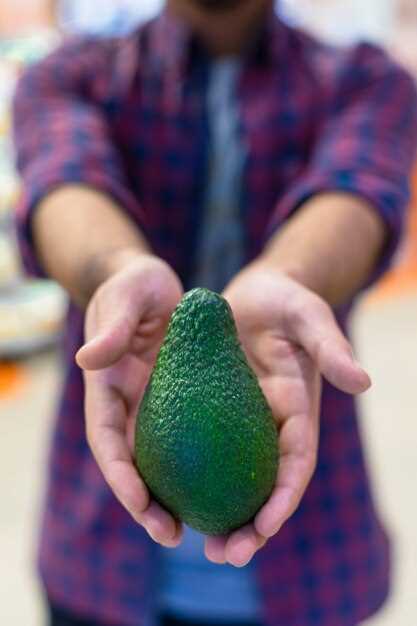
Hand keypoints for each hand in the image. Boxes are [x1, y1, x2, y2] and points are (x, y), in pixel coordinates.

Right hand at [76, 253, 183, 546]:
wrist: (155, 284)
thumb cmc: (135, 285)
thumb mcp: (126, 296)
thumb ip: (114, 326)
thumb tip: (89, 360)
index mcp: (107, 387)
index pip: (107, 439)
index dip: (119, 475)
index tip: (139, 502)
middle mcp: (128, 406)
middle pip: (133, 464)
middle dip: (146, 505)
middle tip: (170, 535)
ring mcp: (155, 407)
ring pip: (163, 462)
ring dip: (176, 499)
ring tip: (202, 530)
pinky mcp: (181, 402)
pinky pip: (192, 441)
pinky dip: (203, 469)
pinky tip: (228, 490)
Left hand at [205, 262, 370, 566]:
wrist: (256, 294)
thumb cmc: (286, 302)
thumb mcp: (308, 317)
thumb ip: (330, 347)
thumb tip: (362, 381)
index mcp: (297, 411)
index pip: (296, 462)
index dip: (284, 496)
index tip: (264, 525)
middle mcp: (271, 427)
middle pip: (264, 485)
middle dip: (253, 526)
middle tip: (227, 555)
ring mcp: (243, 424)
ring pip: (234, 480)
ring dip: (224, 517)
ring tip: (203, 548)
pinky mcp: (216, 414)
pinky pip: (204, 453)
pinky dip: (195, 482)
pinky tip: (171, 501)